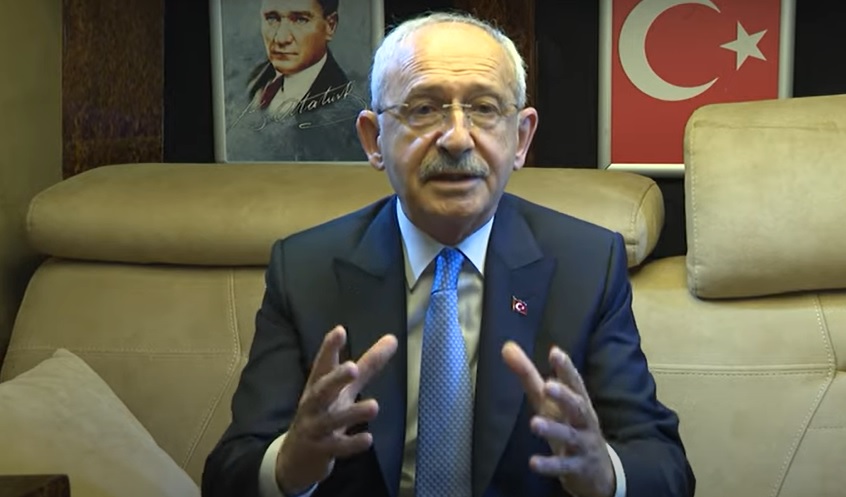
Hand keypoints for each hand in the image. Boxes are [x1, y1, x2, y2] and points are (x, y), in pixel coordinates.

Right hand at [275, 325, 397, 493]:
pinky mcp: (321, 451)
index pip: (322, 365)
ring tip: (374, 406)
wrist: (295, 459)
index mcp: (319, 386)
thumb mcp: (344, 390)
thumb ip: (368, 366)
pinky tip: (368, 439)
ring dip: (352, 413)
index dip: (329, 348)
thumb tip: (392, 339)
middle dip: (336, 378)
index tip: (339, 330)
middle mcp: (314, 405)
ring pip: (332, 420)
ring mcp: (316, 429)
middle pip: (322, 390)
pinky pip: (337, 448)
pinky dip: (351, 444)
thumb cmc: (324, 414)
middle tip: (352, 368)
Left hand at [502, 341, 614, 496]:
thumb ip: (528, 375)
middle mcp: (584, 421)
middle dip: (564, 396)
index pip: (574, 382)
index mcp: (578, 402)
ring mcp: (583, 445)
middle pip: (577, 406)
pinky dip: (550, 465)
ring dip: (553, 429)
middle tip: (548, 386)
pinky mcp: (578, 468)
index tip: (555, 352)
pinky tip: (533, 463)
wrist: (598, 471)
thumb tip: (507, 346)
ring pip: (570, 436)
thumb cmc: (568, 426)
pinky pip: (564, 466)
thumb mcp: (548, 402)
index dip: (566, 367)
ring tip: (534, 424)